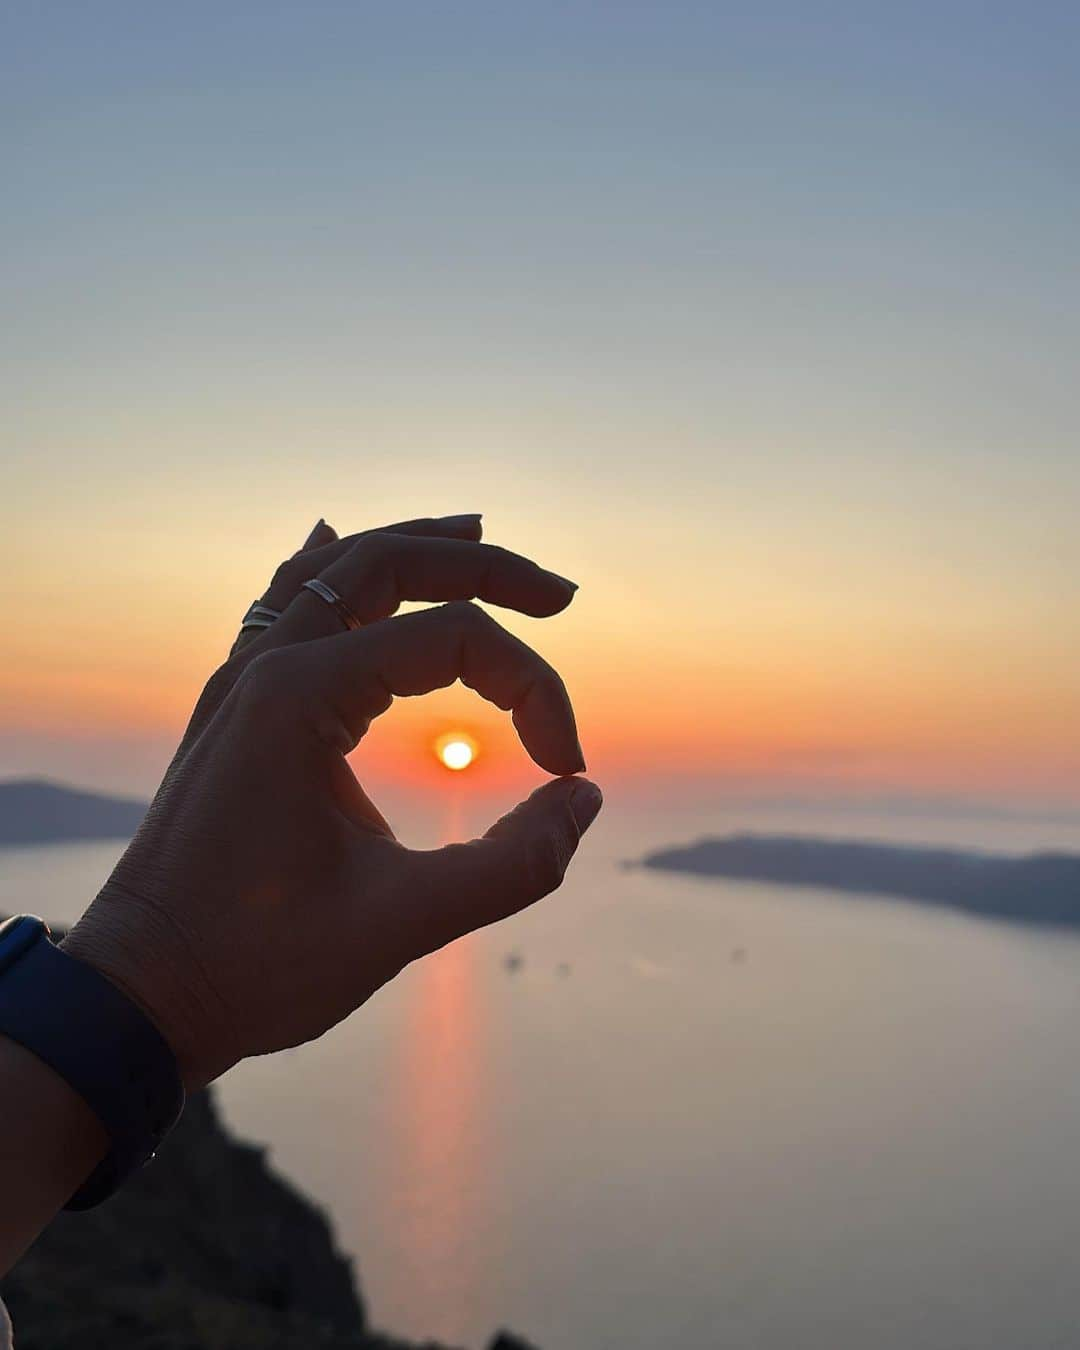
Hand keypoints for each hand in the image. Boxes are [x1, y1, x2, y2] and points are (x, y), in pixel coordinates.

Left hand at [62, 515, 601, 1087]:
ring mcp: (241, 682)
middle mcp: (264, 667)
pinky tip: (337, 543)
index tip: (566, 771)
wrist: (141, 997)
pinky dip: (329, 570)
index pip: (452, 639)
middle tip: (561, 595)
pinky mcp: (238, 710)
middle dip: (484, 568)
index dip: (532, 691)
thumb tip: (584, 799)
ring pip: (332, 571)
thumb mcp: (401, 924)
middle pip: (387, 563)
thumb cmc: (256, 966)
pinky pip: (282, 604)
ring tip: (479, 535)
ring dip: (411, 551)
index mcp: (298, 697)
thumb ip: (512, 866)